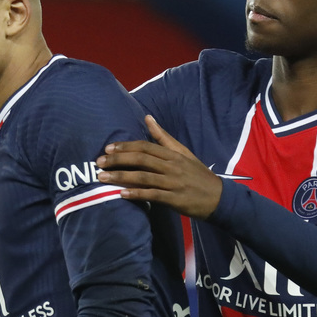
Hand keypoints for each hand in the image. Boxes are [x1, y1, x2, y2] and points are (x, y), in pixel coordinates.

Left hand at [96, 114, 223, 218]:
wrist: (218, 197)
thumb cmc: (196, 174)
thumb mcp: (182, 152)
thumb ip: (163, 137)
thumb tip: (147, 118)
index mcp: (172, 154)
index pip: (145, 147)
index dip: (125, 147)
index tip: (108, 149)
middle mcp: (172, 166)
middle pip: (141, 159)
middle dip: (118, 160)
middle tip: (98, 163)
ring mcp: (173, 182)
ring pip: (143, 177)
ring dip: (121, 177)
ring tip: (103, 178)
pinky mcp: (174, 199)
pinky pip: (152, 195)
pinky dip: (136, 194)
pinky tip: (122, 194)